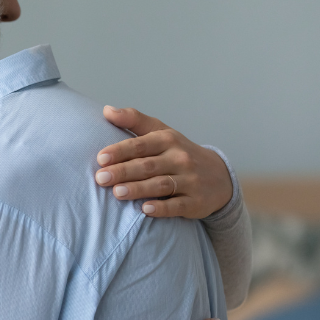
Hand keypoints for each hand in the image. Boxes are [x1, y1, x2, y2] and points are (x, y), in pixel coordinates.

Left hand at [94, 106, 232, 218]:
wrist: (219, 176)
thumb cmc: (179, 153)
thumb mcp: (161, 132)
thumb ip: (134, 120)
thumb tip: (107, 110)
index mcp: (168, 140)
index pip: (141, 144)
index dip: (120, 151)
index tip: (101, 158)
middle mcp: (180, 159)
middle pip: (148, 165)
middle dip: (123, 171)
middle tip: (100, 178)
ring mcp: (190, 180)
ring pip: (161, 184)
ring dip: (138, 189)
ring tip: (117, 192)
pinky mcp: (195, 201)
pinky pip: (178, 205)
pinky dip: (162, 207)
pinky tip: (145, 209)